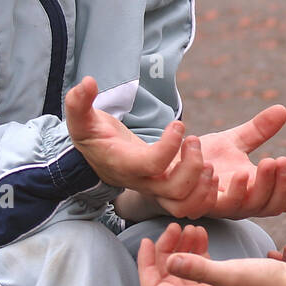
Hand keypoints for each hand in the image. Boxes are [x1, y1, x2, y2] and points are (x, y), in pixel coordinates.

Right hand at [64, 76, 216, 215]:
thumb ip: (79, 102)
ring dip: (202, 184)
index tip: (178, 123)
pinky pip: (191, 204)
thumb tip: (87, 82)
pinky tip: (206, 165)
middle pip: (174, 190)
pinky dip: (205, 192)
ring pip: (185, 204)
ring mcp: (156, 188)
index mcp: (125, 164)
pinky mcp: (168, 188)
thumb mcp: (81, 119)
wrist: (97, 157)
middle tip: (194, 140)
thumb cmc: (92, 136)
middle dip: (192, 166)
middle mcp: (142, 181)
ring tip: (203, 156)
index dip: (169, 145)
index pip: (152, 163)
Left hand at [138, 222, 285, 285]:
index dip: (145, 264)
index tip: (147, 238)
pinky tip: (203, 234)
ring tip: (192, 227)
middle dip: (165, 251)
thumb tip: (168, 261)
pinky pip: (199, 267)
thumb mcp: (230, 274)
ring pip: (182, 270)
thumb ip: (197, 268)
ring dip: (181, 248)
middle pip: (165, 277)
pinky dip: (197, 250)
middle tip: (175, 226)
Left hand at [193, 105, 285, 218]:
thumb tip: (283, 109)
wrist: (167, 164)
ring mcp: (211, 205)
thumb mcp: (234, 141)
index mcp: (250, 193)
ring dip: (249, 188)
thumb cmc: (204, 156)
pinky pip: (200, 203)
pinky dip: (209, 188)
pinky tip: (215, 169)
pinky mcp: (186, 201)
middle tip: (282, 161)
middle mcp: (234, 204)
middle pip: (263, 207)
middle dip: (277, 186)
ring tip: (258, 164)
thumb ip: (258, 130)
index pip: (278, 202)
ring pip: (235, 208)